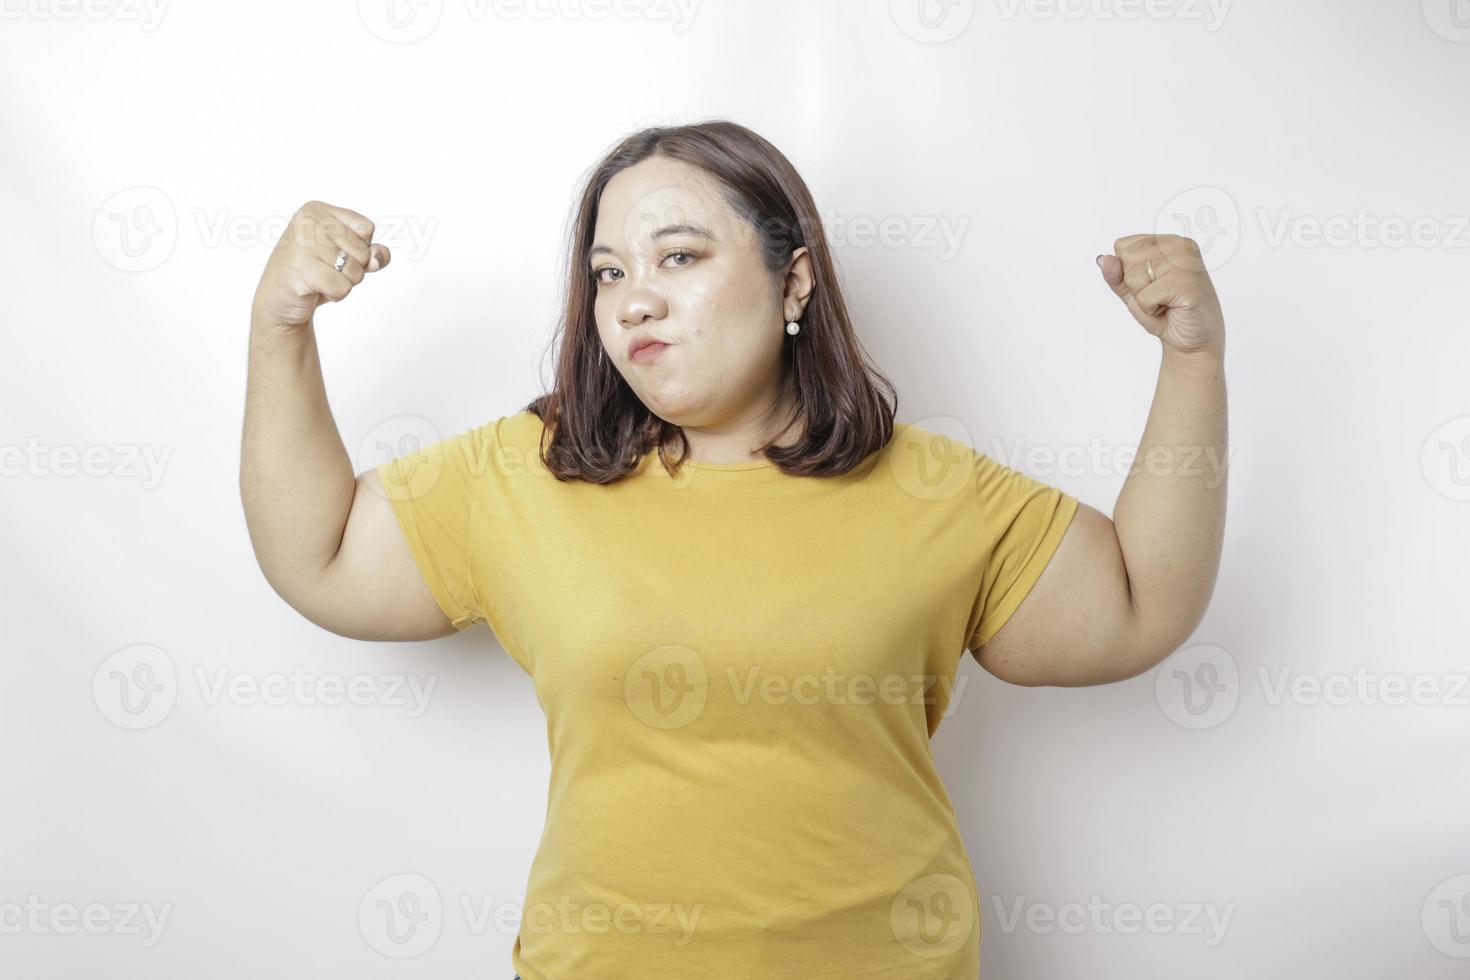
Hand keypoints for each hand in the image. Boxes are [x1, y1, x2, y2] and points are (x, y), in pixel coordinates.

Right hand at [251, 200, 390, 330]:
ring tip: (319, 278)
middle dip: (352, 269)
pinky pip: (342, 287)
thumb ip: (370, 252)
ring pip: (355, 271)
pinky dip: (335, 295)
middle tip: (325, 269)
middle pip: (363, 251)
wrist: (278, 299)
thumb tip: (377, 257)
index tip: (334, 252)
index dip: (359, 248)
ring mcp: (303, 243)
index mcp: (318, 210)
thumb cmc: (313, 273)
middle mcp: (309, 220)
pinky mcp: (301, 268)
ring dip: (344, 283)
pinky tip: (315, 289)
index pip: (366, 228)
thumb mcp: (345, 257)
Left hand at [1097, 234, 1223, 355]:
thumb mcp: (1132, 291)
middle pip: (1126, 259)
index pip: (1122, 246)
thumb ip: (1116, 275)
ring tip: (1165, 302)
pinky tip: (1170, 308)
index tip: (1150, 284)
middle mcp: (1178, 245)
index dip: (1127, 271)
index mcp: (1166, 241)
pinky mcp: (1186, 283)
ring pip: (1134, 277)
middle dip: (1135, 285)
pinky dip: (1151, 309)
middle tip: (1158, 295)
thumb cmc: (1165, 312)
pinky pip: (1145, 296)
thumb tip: (1104, 259)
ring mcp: (1185, 262)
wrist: (1190, 339)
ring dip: (1143, 298)